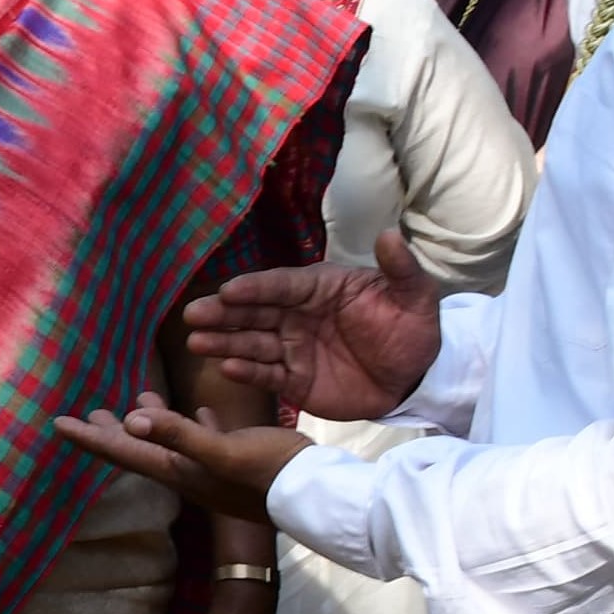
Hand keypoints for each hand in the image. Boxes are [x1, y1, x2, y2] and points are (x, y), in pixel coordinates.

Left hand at [54, 396, 308, 525]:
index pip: (122, 451)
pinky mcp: (236, 461)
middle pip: (139, 448)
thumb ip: (178, 435)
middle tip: (88, 413)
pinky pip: (205, 440)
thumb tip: (132, 418)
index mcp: (176, 468)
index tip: (57, 423)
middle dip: (112, 431)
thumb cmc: (268, 472)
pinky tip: (196, 410)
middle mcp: (187, 471)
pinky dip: (193, 425)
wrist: (316, 496)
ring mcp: (211, 469)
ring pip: (171, 442)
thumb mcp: (220, 451)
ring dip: (151, 422)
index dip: (89, 437)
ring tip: (139, 398)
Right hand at [181, 230, 446, 421]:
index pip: (282, 285)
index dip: (256, 288)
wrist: (418, 377)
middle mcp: (299, 316)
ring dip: (224, 341)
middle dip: (224, 312)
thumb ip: (400, 268)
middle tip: (194, 313)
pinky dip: (246, 372)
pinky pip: (266, 375)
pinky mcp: (294, 381)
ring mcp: (293, 349)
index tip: (230, 290)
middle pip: (256, 312)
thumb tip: (390, 233)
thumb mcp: (415, 296)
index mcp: (320, 289)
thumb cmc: (413, 329)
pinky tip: (226, 367)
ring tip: (198, 342)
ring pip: (252, 342)